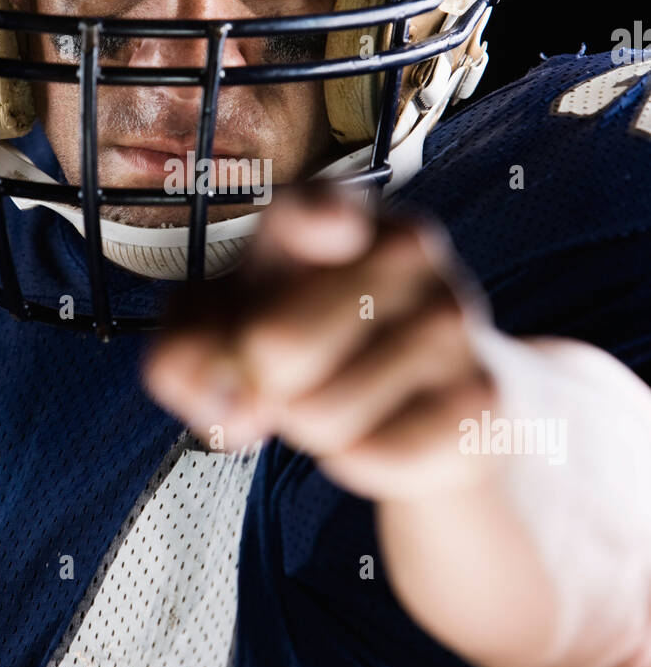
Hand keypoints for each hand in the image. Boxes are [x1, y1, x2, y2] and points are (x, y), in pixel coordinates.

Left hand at [141, 184, 499, 500]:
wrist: (431, 399)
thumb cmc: (312, 344)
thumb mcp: (225, 333)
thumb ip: (186, 354)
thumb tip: (229, 403)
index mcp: (336, 215)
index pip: (315, 208)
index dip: (319, 220)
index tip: (333, 229)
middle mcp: (405, 248)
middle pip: (276, 346)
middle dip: (258, 385)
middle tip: (288, 374)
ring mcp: (451, 318)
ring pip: (318, 414)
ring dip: (308, 427)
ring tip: (342, 394)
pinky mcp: (479, 395)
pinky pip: (371, 455)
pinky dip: (355, 458)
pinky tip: (385, 423)